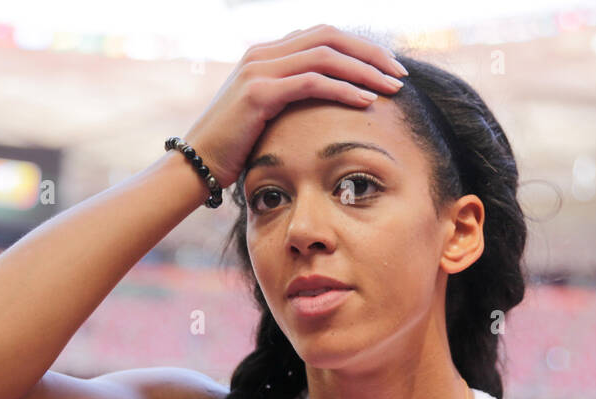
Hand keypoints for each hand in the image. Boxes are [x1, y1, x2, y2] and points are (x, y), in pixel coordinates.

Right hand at [180, 24, 407, 191]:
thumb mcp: (266, 119)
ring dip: (364, 69)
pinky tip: (366, 100)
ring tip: (392, 87)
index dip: (359, 47)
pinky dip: (343, 88)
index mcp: (267, 55)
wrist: (195, 166)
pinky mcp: (258, 92)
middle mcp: (263, 54)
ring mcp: (259, 69)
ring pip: (325, 55)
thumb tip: (324, 108)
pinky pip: (312, 82)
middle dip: (369, 52)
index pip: (323, 36)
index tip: (387, 68)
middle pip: (330, 36)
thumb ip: (290, 102)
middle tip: (400, 73)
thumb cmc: (234, 151)